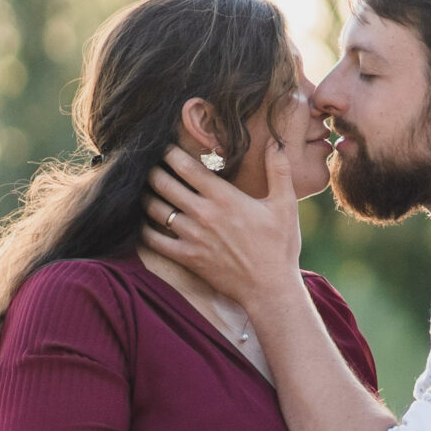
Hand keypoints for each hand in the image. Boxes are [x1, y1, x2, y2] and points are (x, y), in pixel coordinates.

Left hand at [145, 139, 301, 314]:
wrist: (270, 288)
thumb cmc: (279, 246)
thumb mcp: (285, 204)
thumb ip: (279, 170)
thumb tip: (275, 142)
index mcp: (224, 197)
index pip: (186, 166)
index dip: (170, 152)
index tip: (165, 147)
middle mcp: (203, 214)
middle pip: (164, 183)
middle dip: (153, 170)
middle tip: (151, 165)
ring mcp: (192, 237)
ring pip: (155, 209)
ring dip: (146, 196)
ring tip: (146, 189)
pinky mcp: (187, 257)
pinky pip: (154, 240)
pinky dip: (145, 229)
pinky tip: (145, 222)